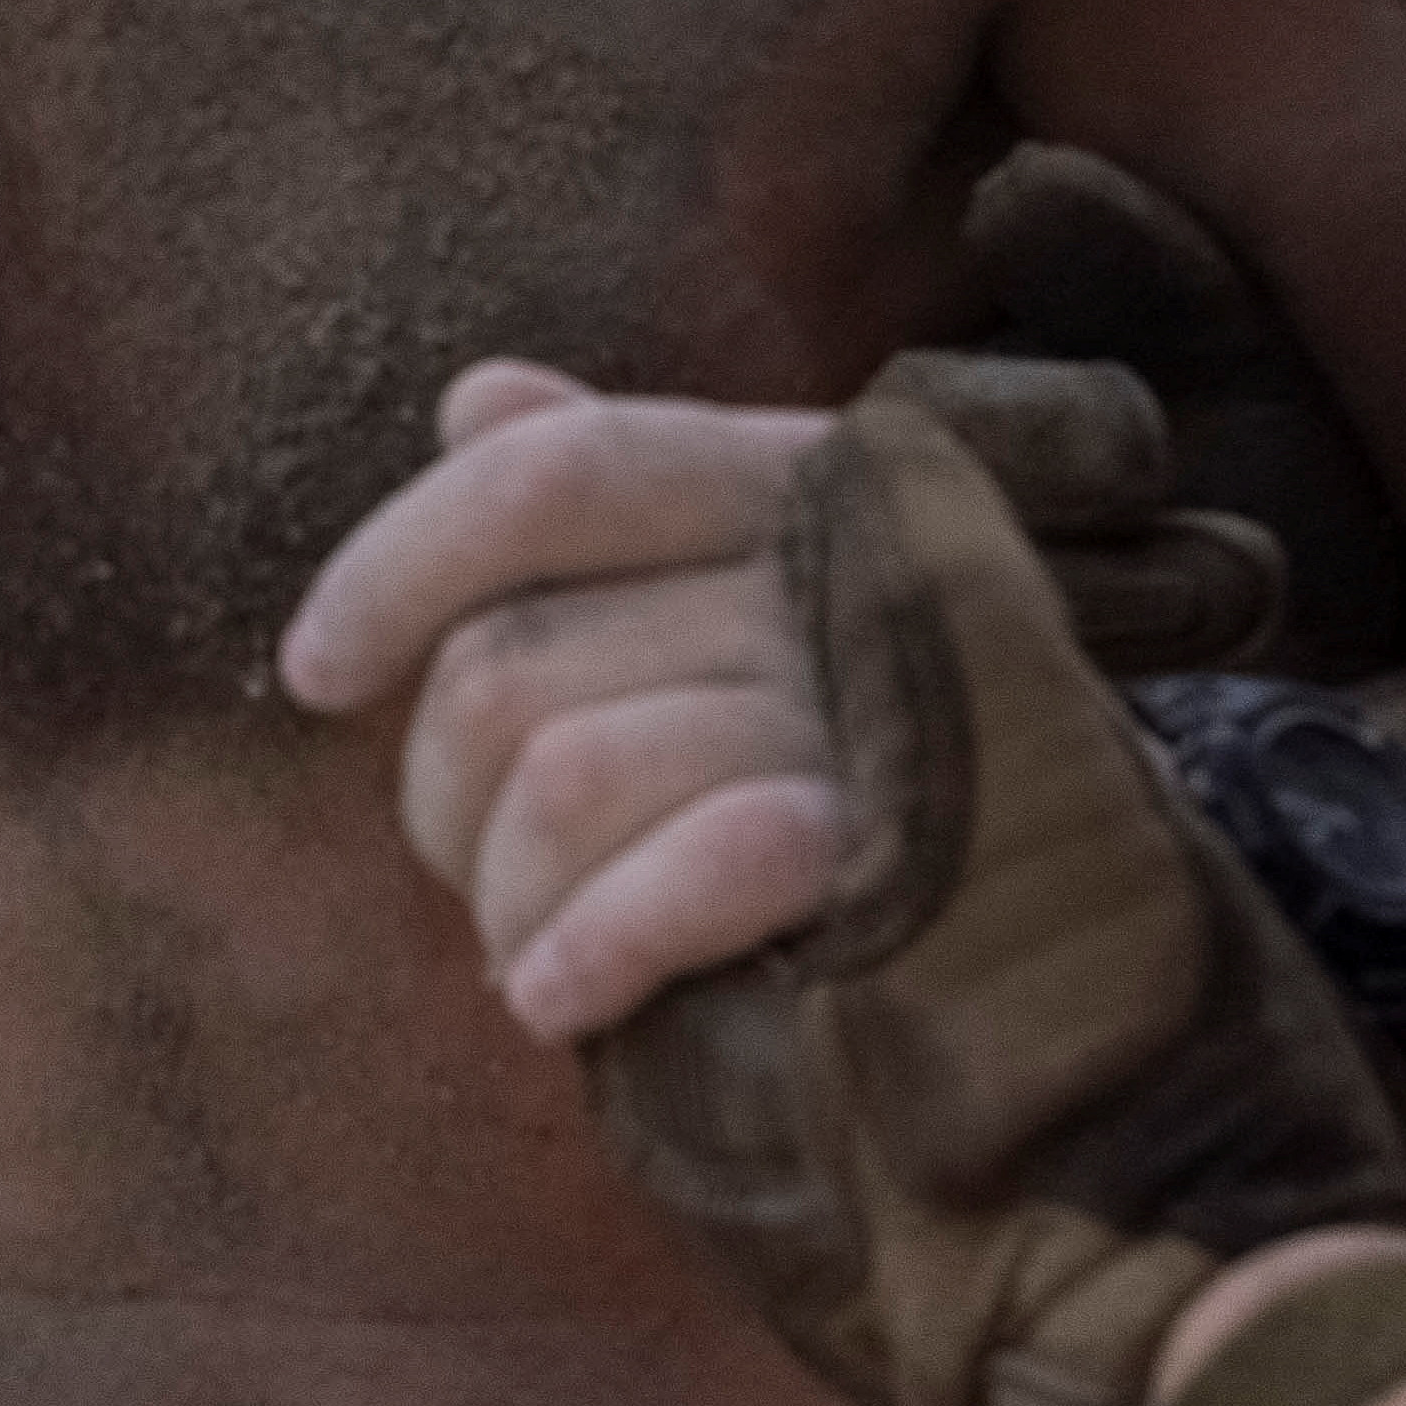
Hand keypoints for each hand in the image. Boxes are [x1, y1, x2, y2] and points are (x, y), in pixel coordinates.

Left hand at [282, 364, 851, 1038]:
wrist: (1092, 1005)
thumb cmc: (868, 817)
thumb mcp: (744, 637)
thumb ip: (616, 519)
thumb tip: (480, 400)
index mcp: (795, 486)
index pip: (549, 474)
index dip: (399, 561)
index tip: (314, 673)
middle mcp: (840, 568)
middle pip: (511, 659)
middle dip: (449, 808)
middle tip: (500, 892)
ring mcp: (881, 705)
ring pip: (567, 773)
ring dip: (516, 905)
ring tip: (553, 963)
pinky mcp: (917, 849)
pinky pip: (701, 863)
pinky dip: (600, 946)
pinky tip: (566, 999)